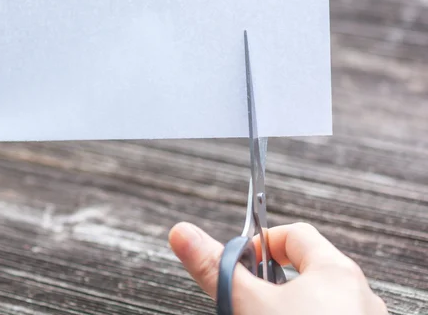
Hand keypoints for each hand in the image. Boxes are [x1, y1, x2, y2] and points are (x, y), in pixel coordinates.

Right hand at [169, 222, 387, 314]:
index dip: (260, 242)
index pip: (295, 234)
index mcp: (336, 272)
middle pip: (305, 268)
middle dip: (270, 283)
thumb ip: (215, 268)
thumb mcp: (248, 304)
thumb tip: (183, 234)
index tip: (240, 261)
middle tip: (248, 300)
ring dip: (284, 307)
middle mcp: (358, 295)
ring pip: (314, 300)